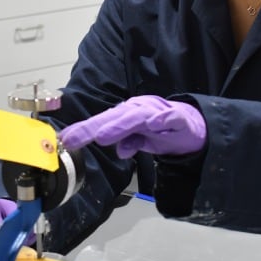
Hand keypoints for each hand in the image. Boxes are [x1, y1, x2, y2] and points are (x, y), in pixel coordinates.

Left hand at [58, 95, 206, 158]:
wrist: (195, 126)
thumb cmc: (163, 130)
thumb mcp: (143, 141)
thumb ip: (129, 142)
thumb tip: (119, 151)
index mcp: (128, 115)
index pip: (102, 122)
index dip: (83, 130)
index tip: (65, 140)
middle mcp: (140, 110)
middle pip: (114, 117)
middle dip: (92, 127)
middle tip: (74, 139)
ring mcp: (159, 113)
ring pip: (137, 116)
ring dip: (119, 125)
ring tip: (103, 135)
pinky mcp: (179, 119)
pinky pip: (170, 118)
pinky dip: (162, 120)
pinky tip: (153, 125)